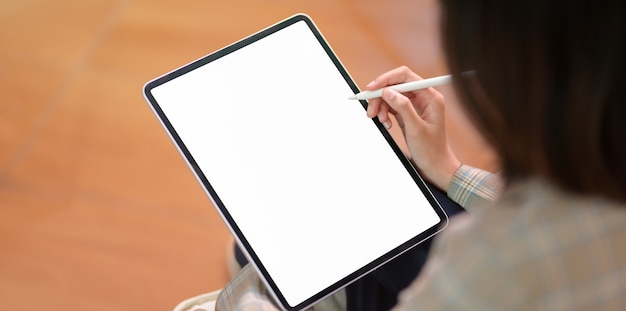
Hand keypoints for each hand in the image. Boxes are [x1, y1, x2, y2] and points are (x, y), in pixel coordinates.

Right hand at [366, 66, 460, 190]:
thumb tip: (388, 92)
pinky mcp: (408, 113)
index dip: (387, 80)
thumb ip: (403, 107)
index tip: (372, 88)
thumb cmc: (431, 150)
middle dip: (380, 96)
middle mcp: (423, 97)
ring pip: (391, 96)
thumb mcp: (416, 129)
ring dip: (381, 106)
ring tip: (379, 120)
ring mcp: (415, 105)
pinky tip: (386, 123)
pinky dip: (384, 113)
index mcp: (430, 97)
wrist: (435, 166)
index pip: (405, 77)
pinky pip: (391, 106)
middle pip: (395, 85)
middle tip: (371, 109)